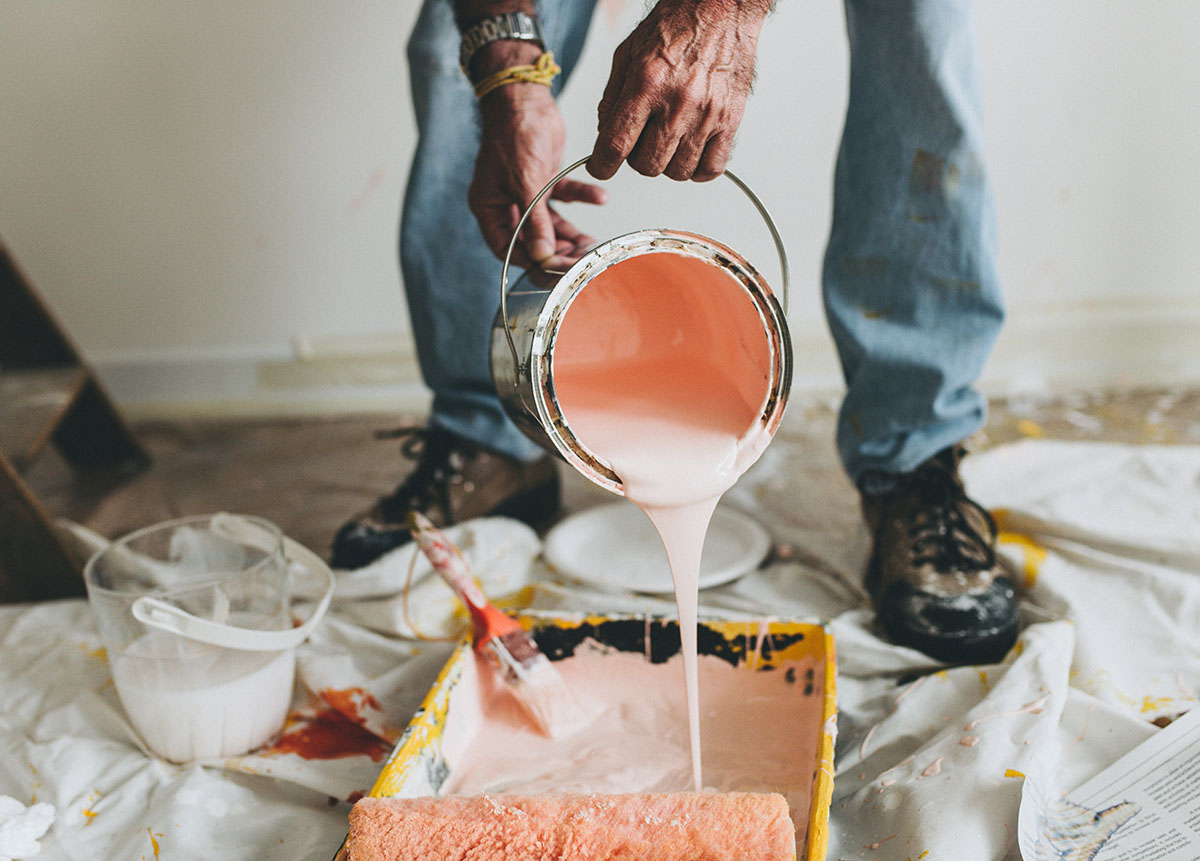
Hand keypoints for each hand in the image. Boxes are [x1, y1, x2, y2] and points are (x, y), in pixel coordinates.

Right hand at [468, 50, 606, 271]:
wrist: (525, 96)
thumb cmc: (514, 133)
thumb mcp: (526, 181)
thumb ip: (535, 220)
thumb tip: (543, 256)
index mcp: (488, 207)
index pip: (507, 249)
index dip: (532, 263)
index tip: (557, 271)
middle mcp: (505, 204)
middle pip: (531, 241)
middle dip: (557, 252)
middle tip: (581, 261)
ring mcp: (525, 193)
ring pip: (550, 225)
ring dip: (572, 234)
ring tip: (594, 243)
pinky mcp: (544, 180)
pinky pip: (564, 198)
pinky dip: (582, 198)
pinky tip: (601, 198)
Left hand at [589, 0, 768, 182]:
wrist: (721, 7)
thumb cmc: (677, 25)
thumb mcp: (629, 53)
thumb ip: (613, 97)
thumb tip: (605, 133)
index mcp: (647, 84)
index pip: (616, 144)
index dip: (603, 164)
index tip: (602, 167)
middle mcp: (678, 102)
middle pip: (647, 165)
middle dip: (636, 159)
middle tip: (641, 141)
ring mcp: (707, 114)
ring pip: (677, 172)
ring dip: (667, 164)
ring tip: (668, 142)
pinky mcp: (730, 120)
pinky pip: (712, 168)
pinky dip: (697, 169)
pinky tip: (691, 152)